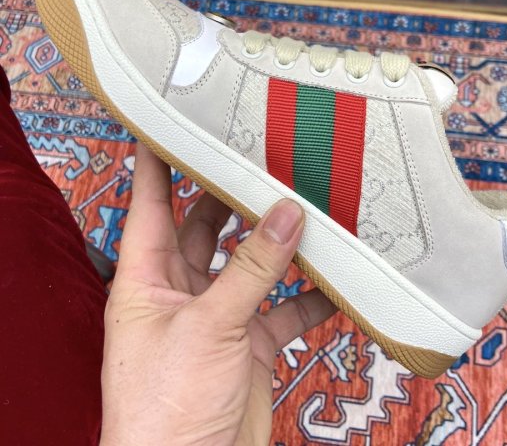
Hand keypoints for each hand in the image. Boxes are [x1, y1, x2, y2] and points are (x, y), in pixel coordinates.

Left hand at [100, 144, 334, 444]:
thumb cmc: (165, 408)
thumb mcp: (208, 326)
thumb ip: (251, 270)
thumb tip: (286, 216)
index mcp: (146, 280)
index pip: (151, 205)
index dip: (158, 164)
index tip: (171, 124)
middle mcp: (180, 292)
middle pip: (206, 228)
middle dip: (231, 197)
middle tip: (258, 159)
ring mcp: (218, 318)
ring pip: (250, 266)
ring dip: (277, 245)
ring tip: (306, 209)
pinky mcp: (249, 343)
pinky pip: (283, 309)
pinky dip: (308, 296)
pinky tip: (335, 281)